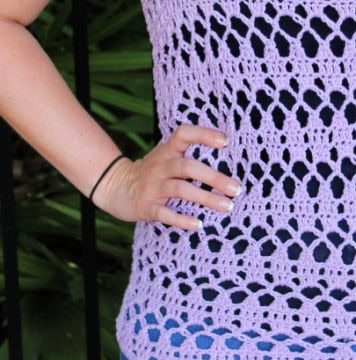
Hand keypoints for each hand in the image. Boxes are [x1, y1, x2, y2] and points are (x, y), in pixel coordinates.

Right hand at [91, 124, 240, 229]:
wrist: (115, 187)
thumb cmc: (152, 172)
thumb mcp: (166, 156)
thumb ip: (188, 155)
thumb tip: (227, 160)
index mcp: (166, 151)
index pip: (183, 135)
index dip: (203, 135)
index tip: (225, 141)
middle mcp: (160, 166)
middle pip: (188, 167)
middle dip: (214, 177)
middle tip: (236, 188)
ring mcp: (152, 186)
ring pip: (180, 189)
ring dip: (205, 198)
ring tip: (227, 206)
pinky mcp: (146, 206)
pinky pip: (164, 213)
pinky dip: (182, 220)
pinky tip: (198, 224)